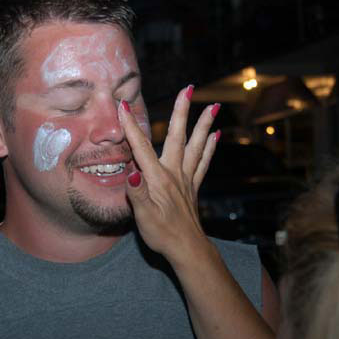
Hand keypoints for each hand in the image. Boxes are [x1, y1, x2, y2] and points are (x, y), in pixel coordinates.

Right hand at [118, 85, 219, 259]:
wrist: (187, 250)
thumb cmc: (163, 234)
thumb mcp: (143, 216)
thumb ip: (137, 193)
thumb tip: (131, 171)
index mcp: (158, 179)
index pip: (141, 147)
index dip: (131, 126)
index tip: (123, 104)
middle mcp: (174, 174)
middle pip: (178, 137)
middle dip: (181, 111)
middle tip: (188, 88)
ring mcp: (186, 180)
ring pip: (196, 146)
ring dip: (203, 125)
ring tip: (213, 107)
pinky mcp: (192, 188)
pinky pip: (203, 163)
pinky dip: (209, 148)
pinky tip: (215, 137)